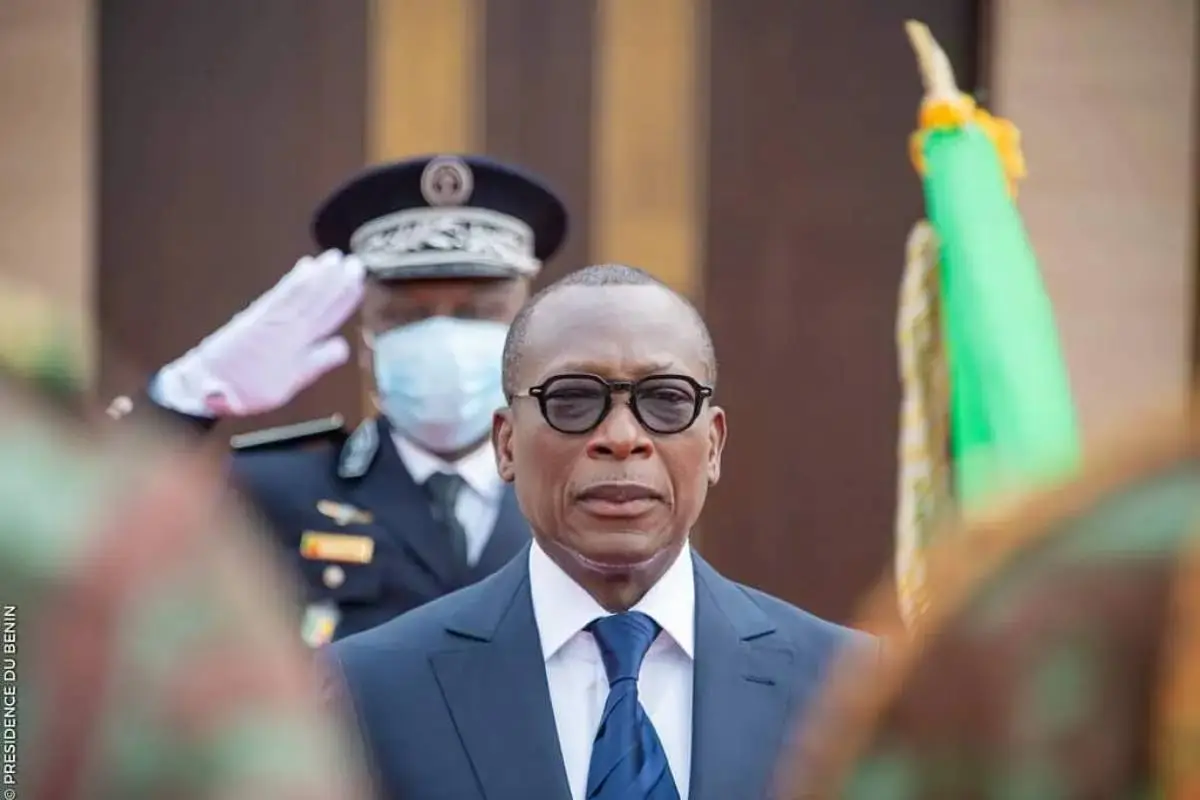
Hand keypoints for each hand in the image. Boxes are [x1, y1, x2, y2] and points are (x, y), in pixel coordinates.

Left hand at [154, 250, 364, 416]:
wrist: (204, 382)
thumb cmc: (246, 390)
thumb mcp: (285, 386)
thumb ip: (313, 365)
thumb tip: (342, 347)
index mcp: (294, 342)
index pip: (324, 315)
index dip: (342, 298)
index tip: (358, 282)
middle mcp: (283, 324)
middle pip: (314, 299)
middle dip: (335, 281)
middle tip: (354, 263)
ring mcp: (269, 317)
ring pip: (299, 292)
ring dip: (318, 275)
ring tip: (334, 259)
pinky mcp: (255, 314)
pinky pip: (280, 292)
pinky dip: (294, 279)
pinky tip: (304, 268)